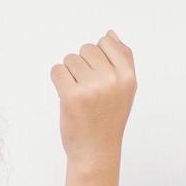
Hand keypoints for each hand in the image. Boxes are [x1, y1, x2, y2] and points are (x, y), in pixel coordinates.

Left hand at [50, 30, 135, 161]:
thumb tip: (109, 34)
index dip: (97, 57)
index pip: (107, 42)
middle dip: (82, 65)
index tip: (99, 77)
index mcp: (128, 77)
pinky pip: (57, 70)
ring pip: (70, 59)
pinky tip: (66, 95)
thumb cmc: (108, 119)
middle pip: (86, 49)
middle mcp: (113, 80)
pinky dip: (57, 80)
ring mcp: (92, 87)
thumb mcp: (125, 90)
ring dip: (69, 73)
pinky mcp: (72, 96)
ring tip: (79, 94)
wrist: (96, 151)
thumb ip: (122, 60)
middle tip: (88, 89)